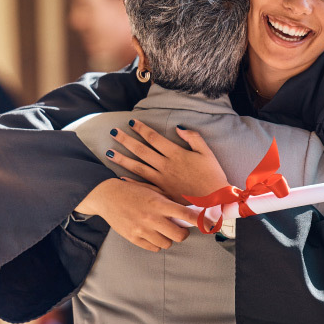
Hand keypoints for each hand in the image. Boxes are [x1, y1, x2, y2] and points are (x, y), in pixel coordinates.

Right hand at [75, 178, 192, 251]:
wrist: (107, 196)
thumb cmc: (133, 191)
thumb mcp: (153, 191)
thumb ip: (169, 202)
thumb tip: (189, 212)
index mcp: (159, 203)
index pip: (186, 215)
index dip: (200, 221)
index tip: (209, 224)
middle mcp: (152, 218)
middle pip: (179, 235)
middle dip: (183, 233)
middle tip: (179, 228)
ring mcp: (142, 230)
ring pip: (167, 243)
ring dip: (168, 238)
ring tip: (162, 230)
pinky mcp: (134, 238)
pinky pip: (153, 248)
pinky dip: (156, 243)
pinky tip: (152, 234)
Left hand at [108, 119, 229, 200]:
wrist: (216, 201)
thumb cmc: (213, 176)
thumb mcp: (206, 153)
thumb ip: (193, 138)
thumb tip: (179, 127)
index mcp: (175, 154)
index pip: (153, 138)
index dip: (141, 128)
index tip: (130, 122)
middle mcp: (165, 166)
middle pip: (141, 150)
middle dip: (126, 140)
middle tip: (113, 131)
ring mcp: (161, 181)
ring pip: (137, 167)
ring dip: (122, 159)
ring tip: (108, 152)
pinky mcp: (162, 193)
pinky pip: (143, 186)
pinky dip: (131, 182)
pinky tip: (120, 177)